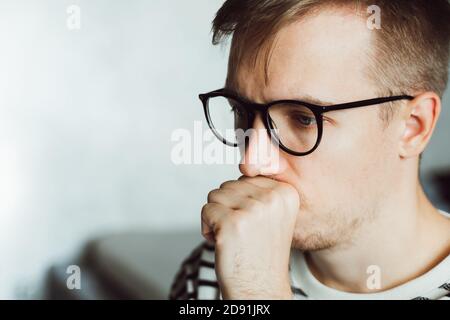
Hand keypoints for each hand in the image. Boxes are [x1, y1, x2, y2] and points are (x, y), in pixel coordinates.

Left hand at [201, 175, 299, 298]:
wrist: (260, 288)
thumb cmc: (261, 253)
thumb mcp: (272, 215)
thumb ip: (261, 189)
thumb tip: (245, 161)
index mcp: (285, 193)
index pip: (247, 177)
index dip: (241, 202)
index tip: (253, 223)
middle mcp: (272, 199)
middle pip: (229, 185)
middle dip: (227, 208)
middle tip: (242, 233)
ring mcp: (252, 210)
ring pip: (215, 195)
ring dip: (217, 217)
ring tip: (233, 237)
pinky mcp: (231, 223)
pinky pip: (206, 210)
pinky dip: (207, 228)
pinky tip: (223, 243)